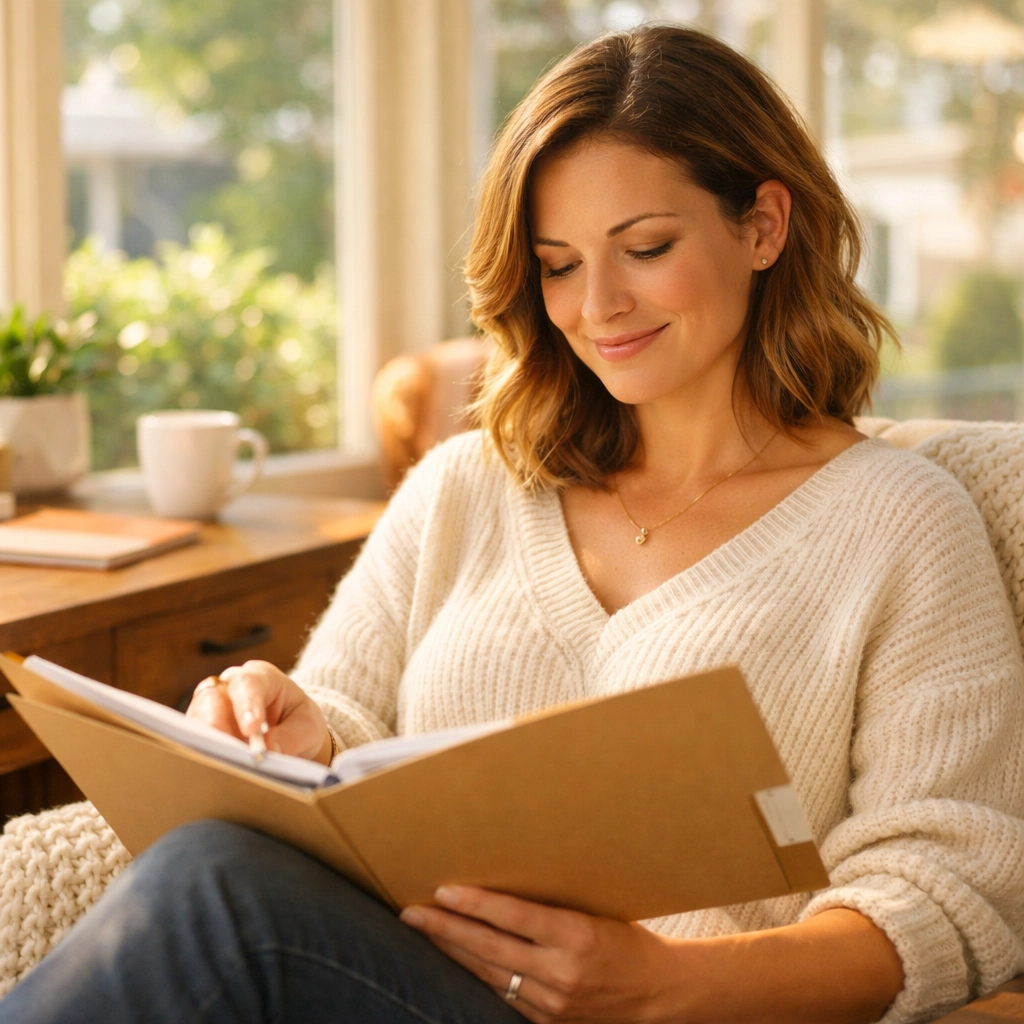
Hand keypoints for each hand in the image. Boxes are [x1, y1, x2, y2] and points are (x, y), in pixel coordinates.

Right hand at [185, 660, 332, 763]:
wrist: (291, 735)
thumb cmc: (299, 723)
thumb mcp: (308, 727)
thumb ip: (292, 737)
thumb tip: (268, 751)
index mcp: (260, 677)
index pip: (248, 683)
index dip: (246, 705)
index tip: (251, 729)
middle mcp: (229, 688)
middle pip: (210, 698)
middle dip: (215, 724)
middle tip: (228, 751)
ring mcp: (210, 709)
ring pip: (196, 721)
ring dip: (206, 744)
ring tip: (222, 766)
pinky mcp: (201, 732)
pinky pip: (193, 742)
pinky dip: (202, 756)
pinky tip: (213, 771)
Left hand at [399, 886, 683, 1022]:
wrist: (658, 993)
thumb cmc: (627, 938)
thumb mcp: (594, 911)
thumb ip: (551, 906)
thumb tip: (501, 882)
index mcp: (577, 936)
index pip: (514, 918)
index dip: (476, 904)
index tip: (443, 891)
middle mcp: (562, 972)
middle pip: (490, 948)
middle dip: (446, 930)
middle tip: (411, 913)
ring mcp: (553, 1002)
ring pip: (489, 974)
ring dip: (453, 953)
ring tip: (423, 932)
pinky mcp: (548, 1022)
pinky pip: (503, 995)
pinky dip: (476, 976)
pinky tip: (455, 960)